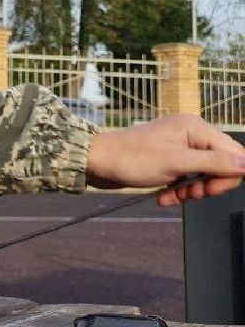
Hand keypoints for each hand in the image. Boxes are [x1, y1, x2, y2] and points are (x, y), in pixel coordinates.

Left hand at [85, 114, 244, 205]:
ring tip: (174, 198)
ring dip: (192, 190)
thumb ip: (214, 162)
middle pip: (221, 164)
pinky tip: (165, 197)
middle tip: (192, 194)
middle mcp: (190, 133)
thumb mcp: (177, 163)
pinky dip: (179, 189)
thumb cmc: (131, 158)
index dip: (229, 175)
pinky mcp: (168, 158)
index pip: (234, 152)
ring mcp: (179, 146)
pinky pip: (186, 176)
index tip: (210, 190)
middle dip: (208, 184)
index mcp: (196, 128)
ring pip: (203, 173)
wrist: (96, 162)